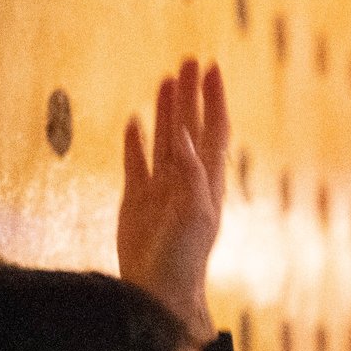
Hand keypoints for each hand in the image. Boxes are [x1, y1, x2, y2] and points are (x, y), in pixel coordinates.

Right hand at [120, 57, 228, 342]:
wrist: (159, 290)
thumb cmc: (184, 258)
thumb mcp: (194, 214)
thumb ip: (190, 173)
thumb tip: (184, 134)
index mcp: (206, 180)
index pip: (213, 130)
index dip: (214, 99)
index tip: (212, 68)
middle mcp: (185, 180)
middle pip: (189, 126)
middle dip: (190, 94)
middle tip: (189, 60)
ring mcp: (161, 189)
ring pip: (164, 138)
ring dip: (166, 109)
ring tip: (166, 79)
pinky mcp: (137, 201)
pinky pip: (137, 163)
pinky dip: (136, 141)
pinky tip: (136, 122)